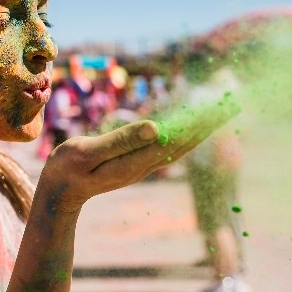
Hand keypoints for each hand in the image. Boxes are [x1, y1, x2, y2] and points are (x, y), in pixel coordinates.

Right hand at [41, 96, 239, 212]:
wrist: (60, 192)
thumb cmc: (68, 169)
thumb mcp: (88, 153)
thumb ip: (121, 141)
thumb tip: (157, 128)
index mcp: (137, 160)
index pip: (178, 138)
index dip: (200, 121)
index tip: (222, 103)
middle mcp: (147, 164)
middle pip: (186, 141)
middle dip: (209, 121)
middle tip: (232, 100)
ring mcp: (143, 165)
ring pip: (180, 143)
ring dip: (200, 126)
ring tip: (219, 109)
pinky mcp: (137, 162)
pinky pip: (168, 145)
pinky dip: (184, 131)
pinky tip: (190, 123)